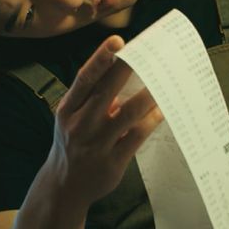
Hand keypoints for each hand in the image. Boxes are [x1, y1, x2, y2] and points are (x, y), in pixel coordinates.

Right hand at [46, 35, 163, 203]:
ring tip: (165, 82)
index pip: (85, 79)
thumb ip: (93, 98)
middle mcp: (80, 125)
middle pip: (107, 91)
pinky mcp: (112, 161)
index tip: (117, 41)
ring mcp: (96, 144)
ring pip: (128, 114)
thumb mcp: (73, 119)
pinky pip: (137, 136)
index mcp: (68, 109)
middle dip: (128, 69)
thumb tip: (124, 75)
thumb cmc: (72, 143)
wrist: (63, 187)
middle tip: (150, 52)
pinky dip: (150, 121)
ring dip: (148, 97)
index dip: (100, 58)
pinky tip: (161, 111)